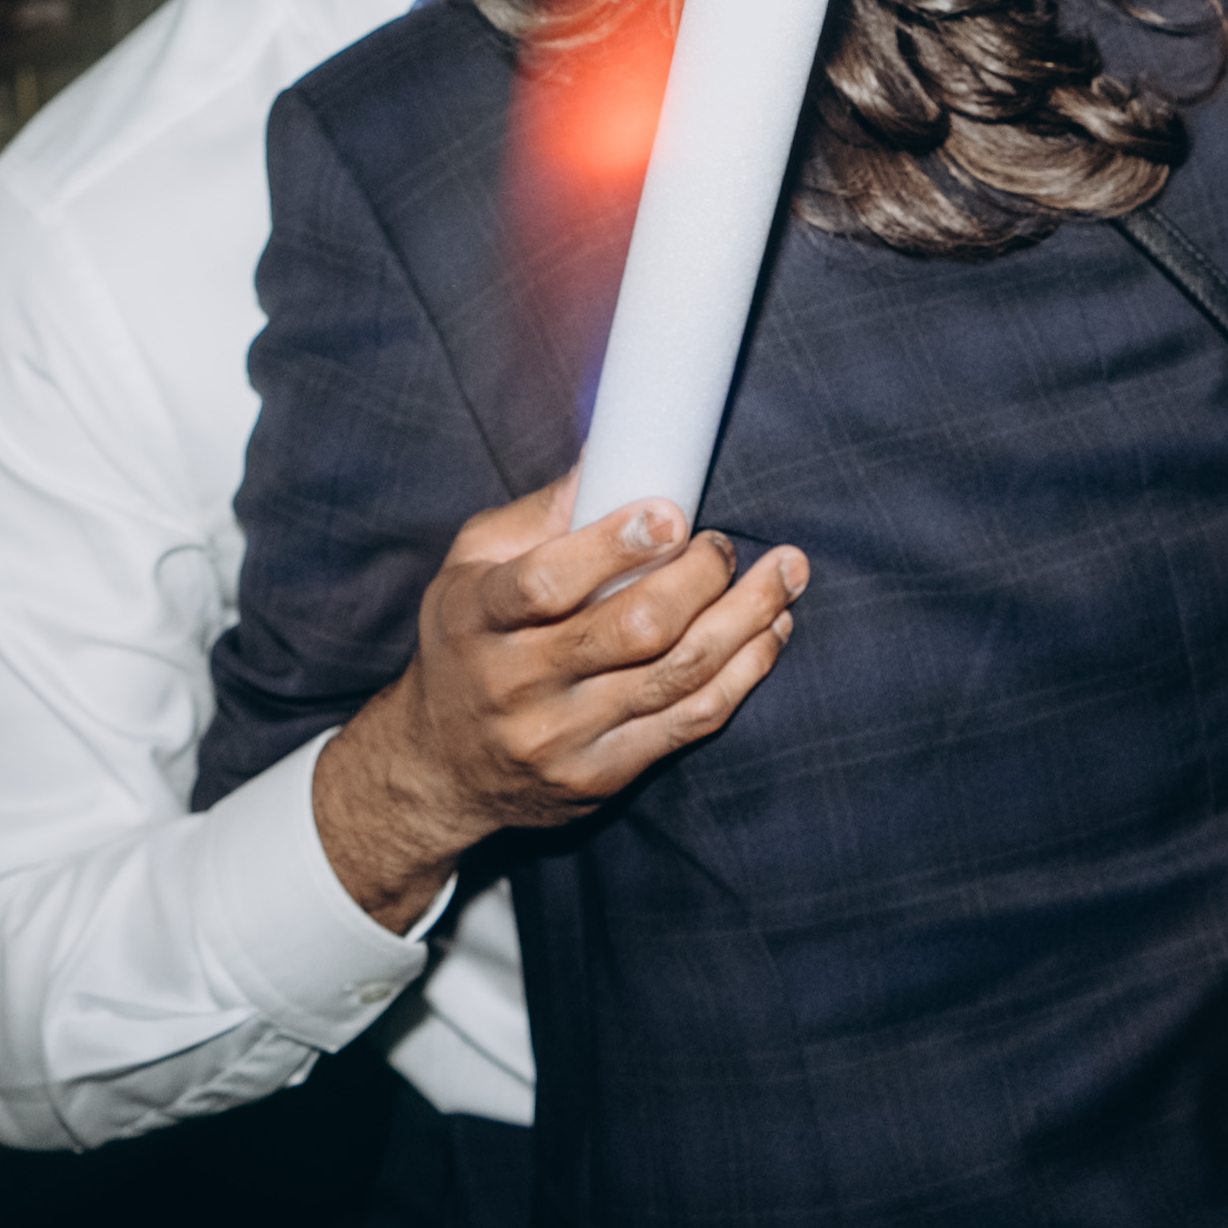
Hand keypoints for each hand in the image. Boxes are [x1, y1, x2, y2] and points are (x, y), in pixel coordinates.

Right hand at [313, 489, 812, 931]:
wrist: (442, 768)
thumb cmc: (468, 642)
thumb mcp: (470, 566)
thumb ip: (539, 514)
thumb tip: (613, 450)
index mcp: (478, 618)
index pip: (546, 583)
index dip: (613, 546)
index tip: (671, 513)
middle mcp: (517, 684)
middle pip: (633, 631)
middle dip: (701, 577)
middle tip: (726, 543)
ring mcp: (562, 738)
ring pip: (678, 676)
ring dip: (747, 619)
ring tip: (786, 574)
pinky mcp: (601, 777)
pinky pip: (691, 722)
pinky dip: (744, 672)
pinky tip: (770, 632)